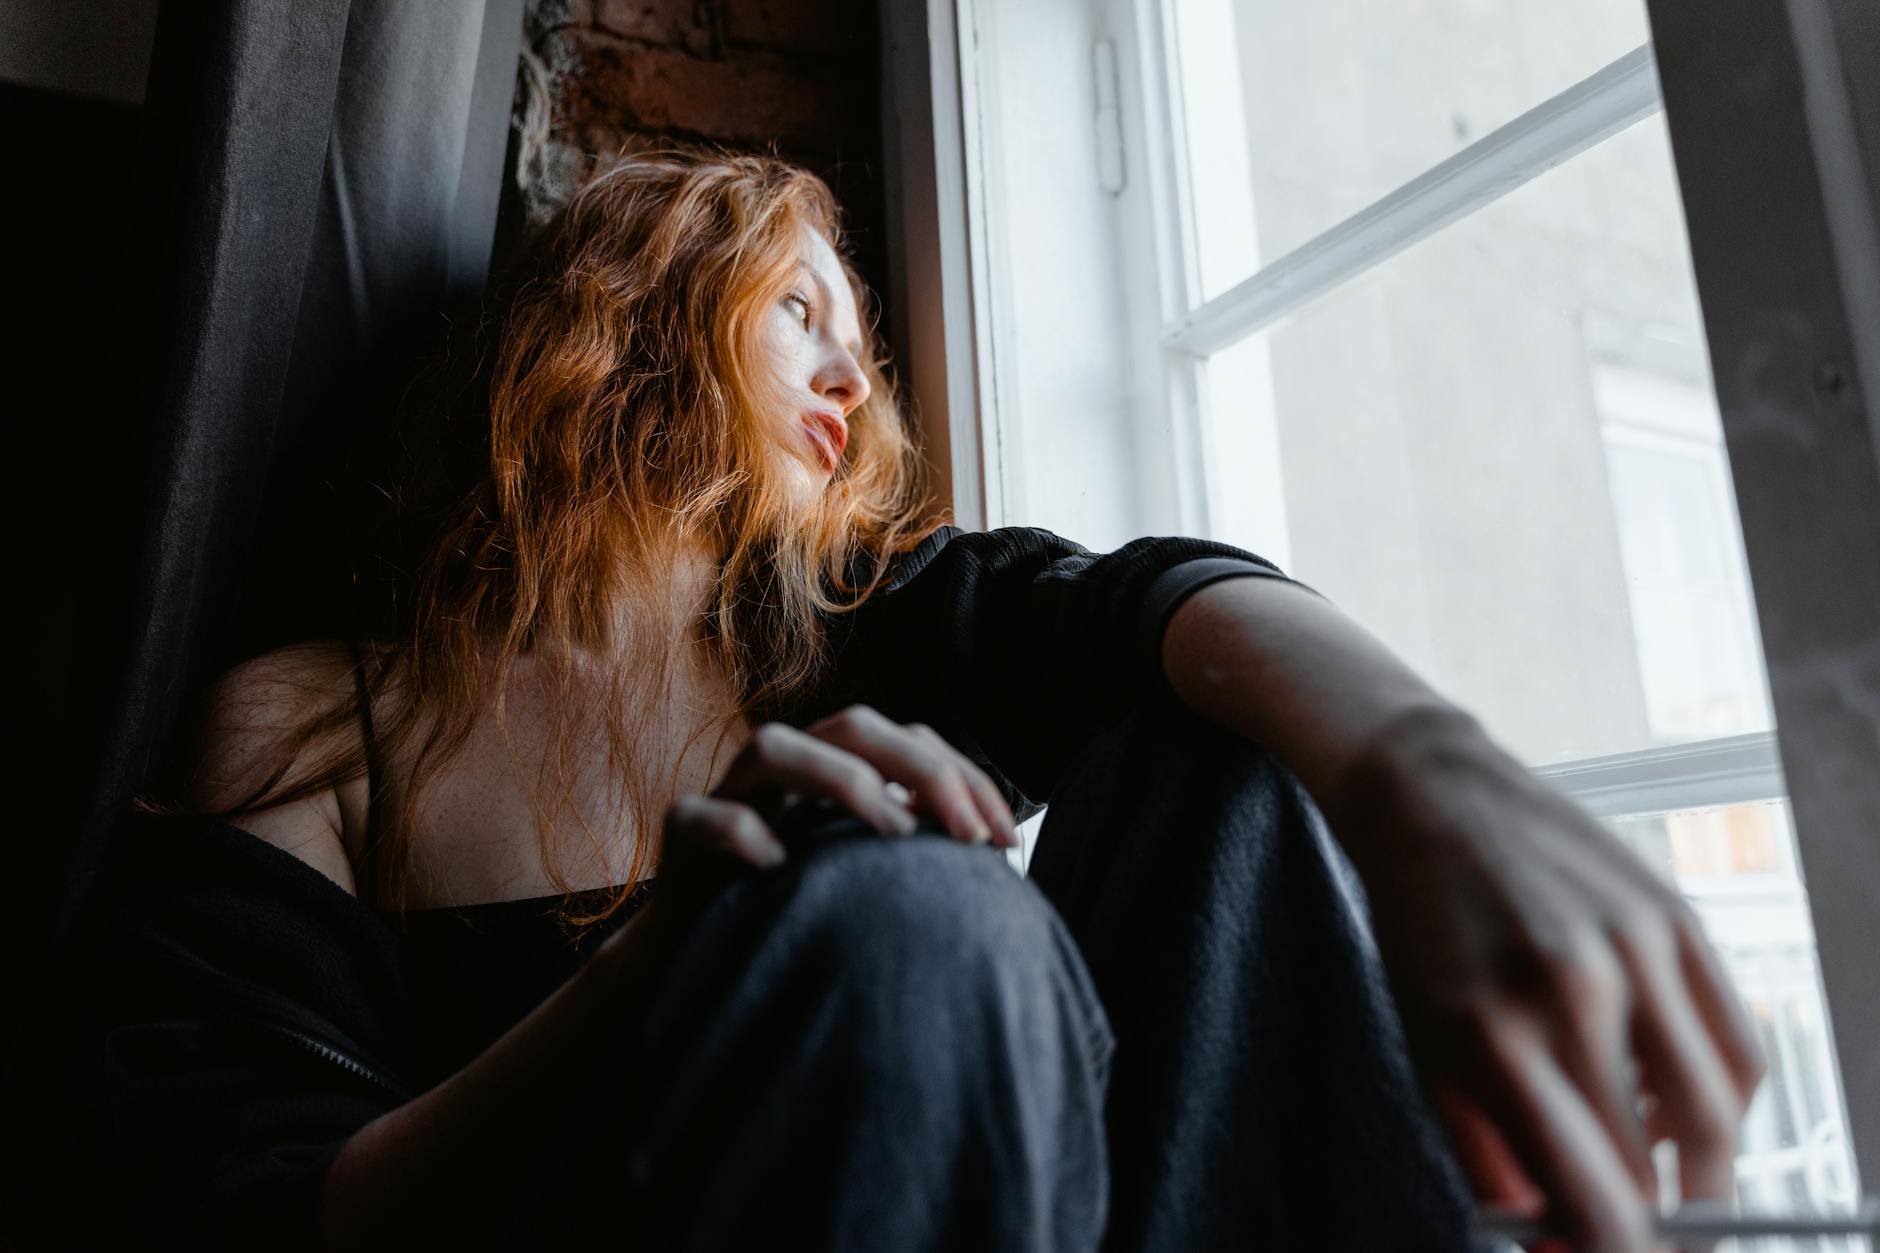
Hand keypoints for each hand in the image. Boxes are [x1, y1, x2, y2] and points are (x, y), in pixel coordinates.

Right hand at [638, 705, 1018, 942]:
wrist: (696, 963)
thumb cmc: (795, 917)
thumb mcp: (866, 881)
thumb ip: (916, 857)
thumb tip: (997, 857)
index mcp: (835, 771)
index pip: (908, 742)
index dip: (964, 779)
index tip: (1004, 842)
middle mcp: (785, 770)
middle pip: (852, 725)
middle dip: (920, 770)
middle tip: (966, 836)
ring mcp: (727, 793)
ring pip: (773, 745)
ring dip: (841, 780)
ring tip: (895, 836)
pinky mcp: (680, 833)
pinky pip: (705, 814)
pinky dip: (745, 832)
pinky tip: (780, 868)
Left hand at [1327, 707, 1765, 1252]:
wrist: (1431, 796)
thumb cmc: (1420, 930)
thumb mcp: (1425, 1049)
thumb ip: (1489, 1157)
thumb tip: (1553, 1243)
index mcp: (1490, 1033)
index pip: (1594, 1197)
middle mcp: (1571, 992)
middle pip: (1660, 1169)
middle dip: (1651, 1221)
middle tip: (1627, 1225)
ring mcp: (1635, 951)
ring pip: (1717, 1119)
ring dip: (1698, 1172)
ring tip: (1651, 1169)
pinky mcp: (1679, 920)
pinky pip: (1739, 1050)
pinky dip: (1720, 1100)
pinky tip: (1668, 1101)